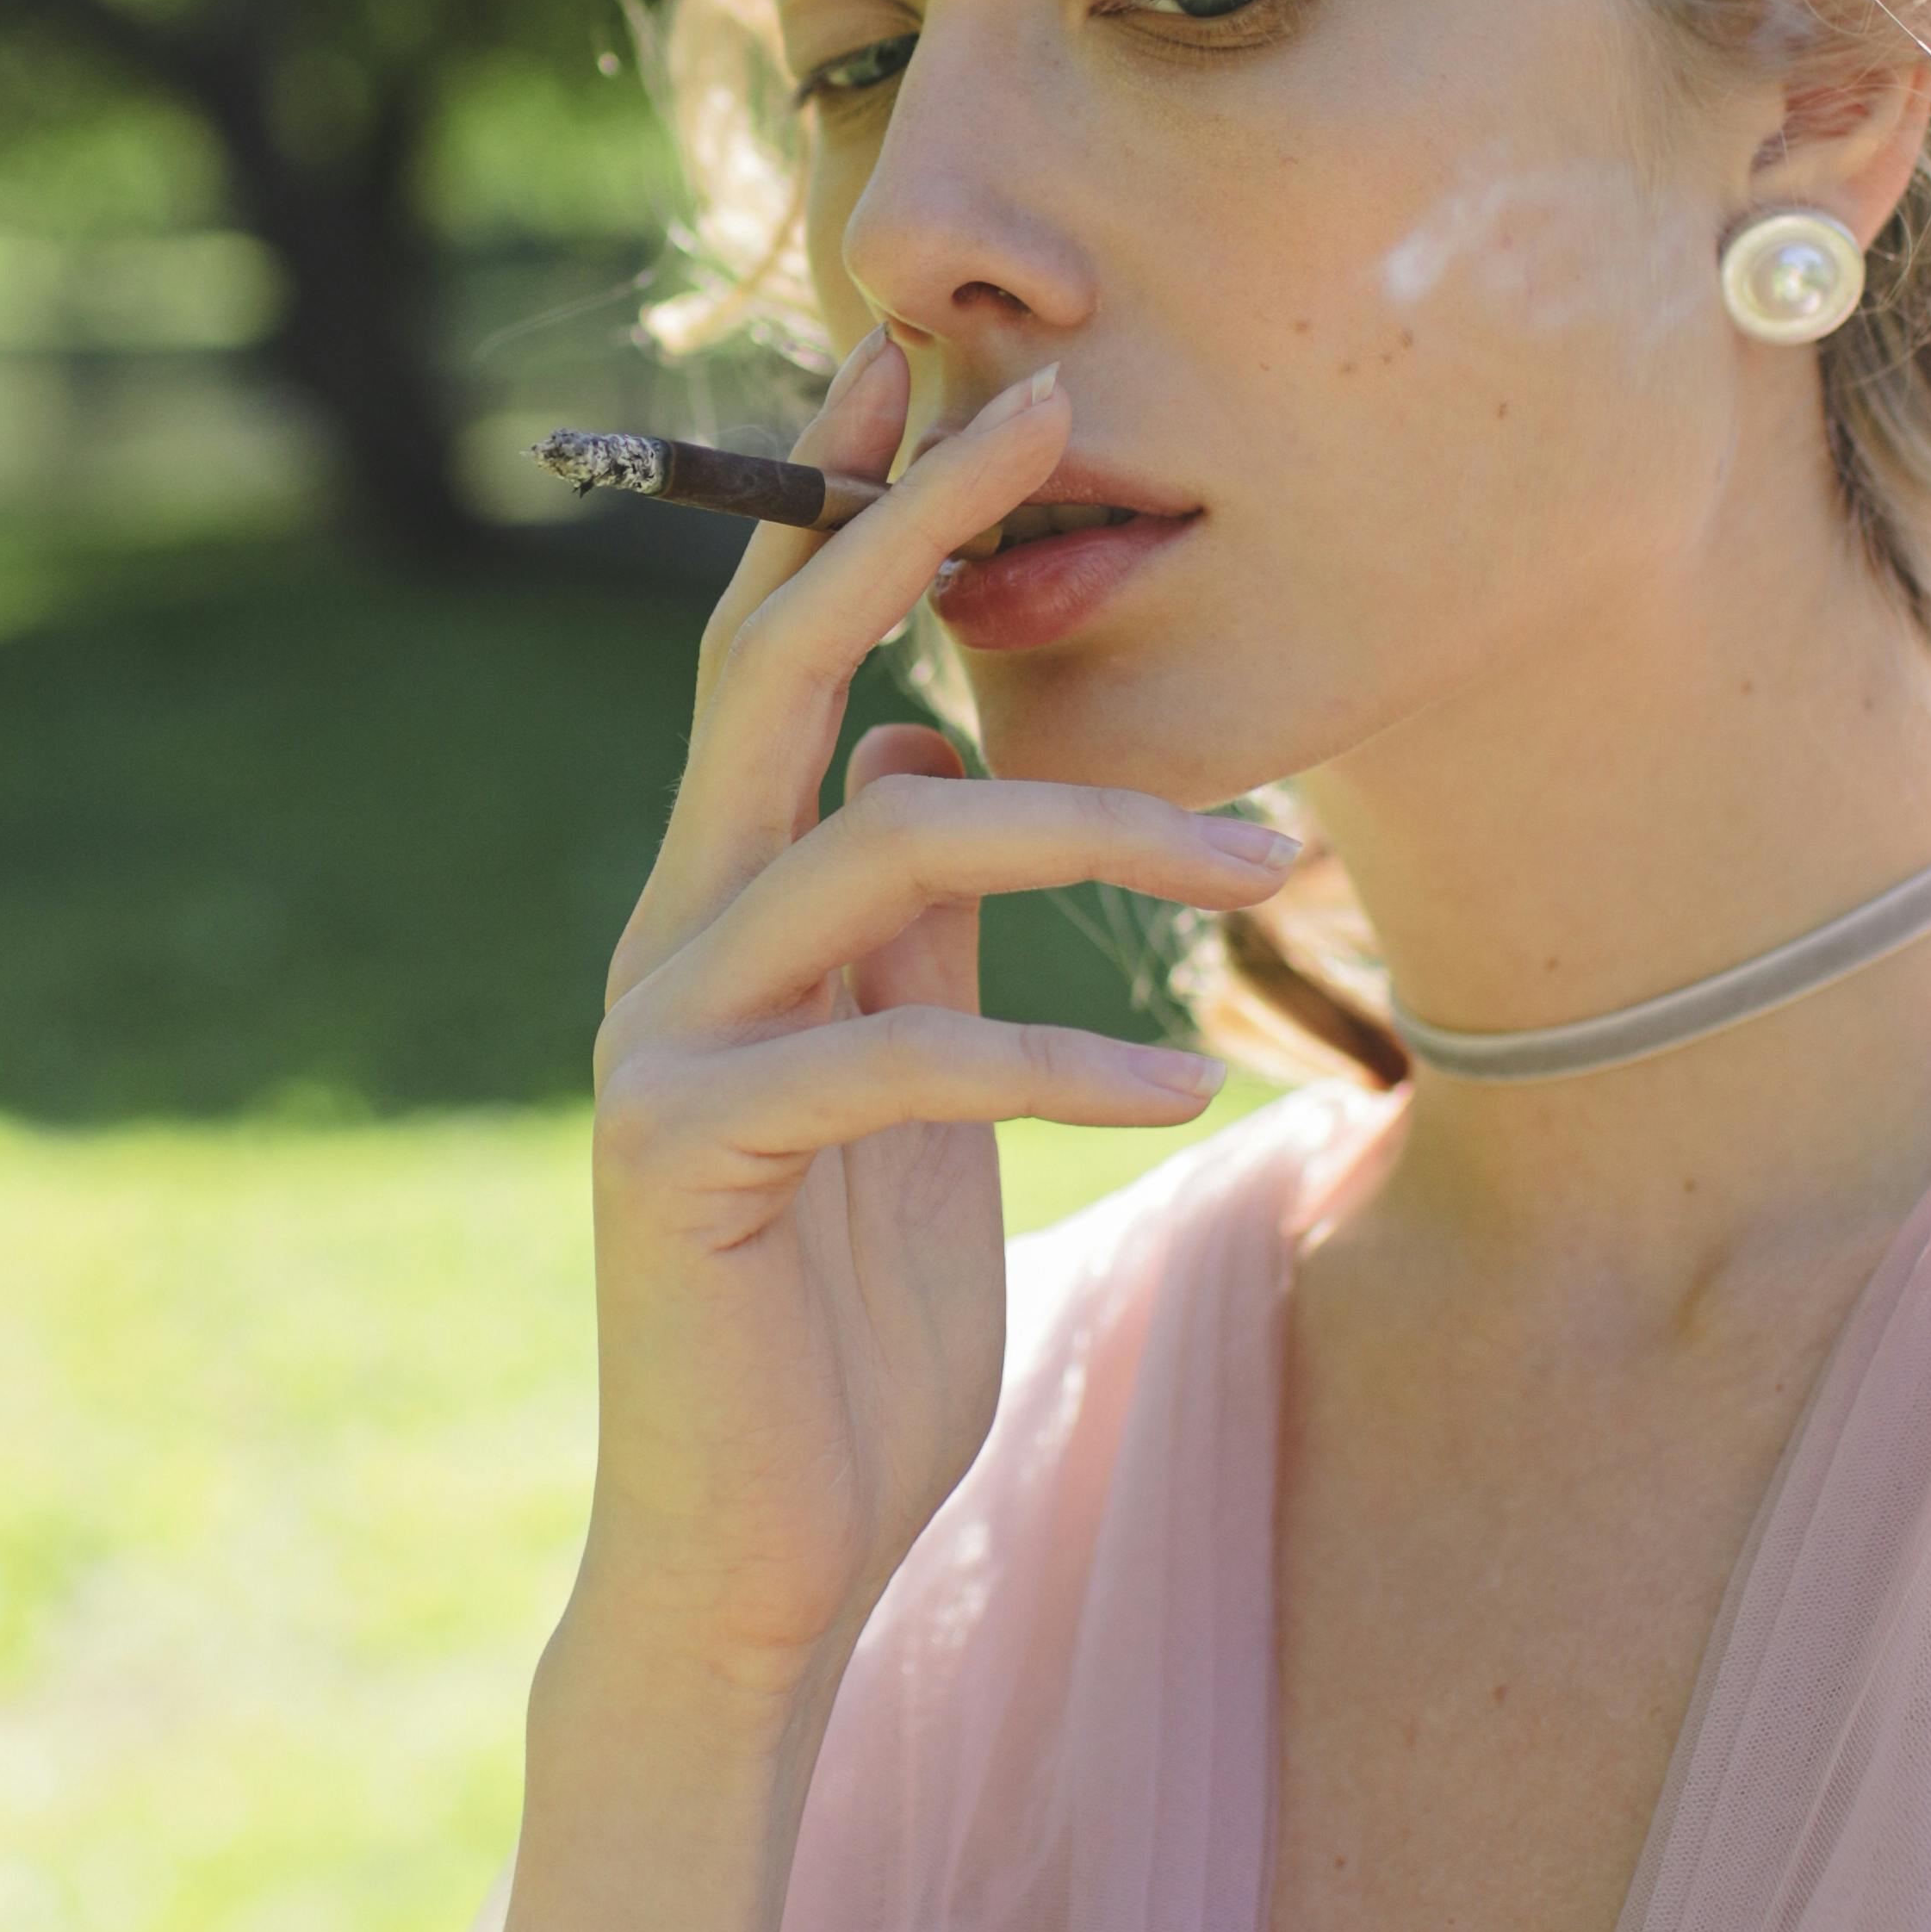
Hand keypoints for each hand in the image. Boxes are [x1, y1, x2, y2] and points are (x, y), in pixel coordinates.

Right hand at [574, 327, 1299, 1736]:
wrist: (755, 1562)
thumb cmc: (845, 1337)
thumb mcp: (910, 1095)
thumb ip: (910, 941)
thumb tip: (931, 769)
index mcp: (726, 909)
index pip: (775, 657)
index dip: (842, 507)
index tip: (929, 369)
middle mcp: (672, 940)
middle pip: (778, 674)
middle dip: (907, 527)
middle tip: (1042, 408)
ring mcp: (663, 1038)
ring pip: (878, 850)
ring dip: (1092, 830)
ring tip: (1267, 870)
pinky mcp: (684, 1152)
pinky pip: (899, 1056)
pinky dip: (1054, 1060)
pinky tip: (1181, 1093)